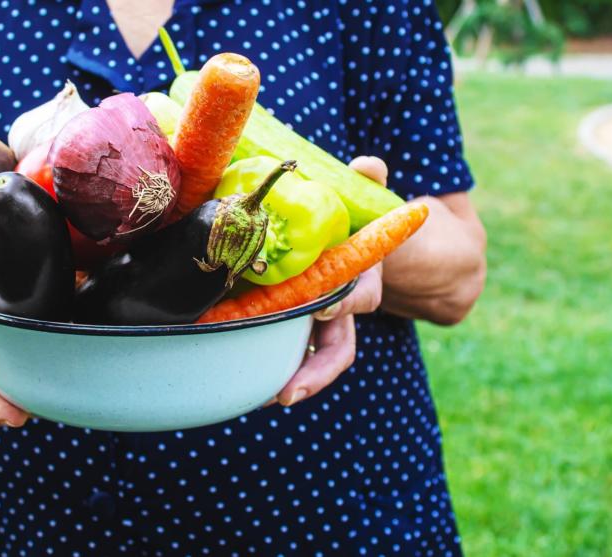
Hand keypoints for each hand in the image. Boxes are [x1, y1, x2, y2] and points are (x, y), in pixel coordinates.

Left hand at [270, 156, 388, 406]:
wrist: (362, 245)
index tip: (324, 309)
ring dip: (290, 382)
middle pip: (337, 349)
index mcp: (361, 276)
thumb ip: (371, 180)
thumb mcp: (366, 198)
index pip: (360, 296)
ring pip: (313, 361)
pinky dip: (270, 368)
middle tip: (286, 393)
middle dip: (314, 372)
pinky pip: (288, 352)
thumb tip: (369, 164)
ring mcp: (322, 324)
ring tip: (259, 400)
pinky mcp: (298, 326)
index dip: (345, 304)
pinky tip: (240, 385)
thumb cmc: (355, 220)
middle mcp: (343, 308)